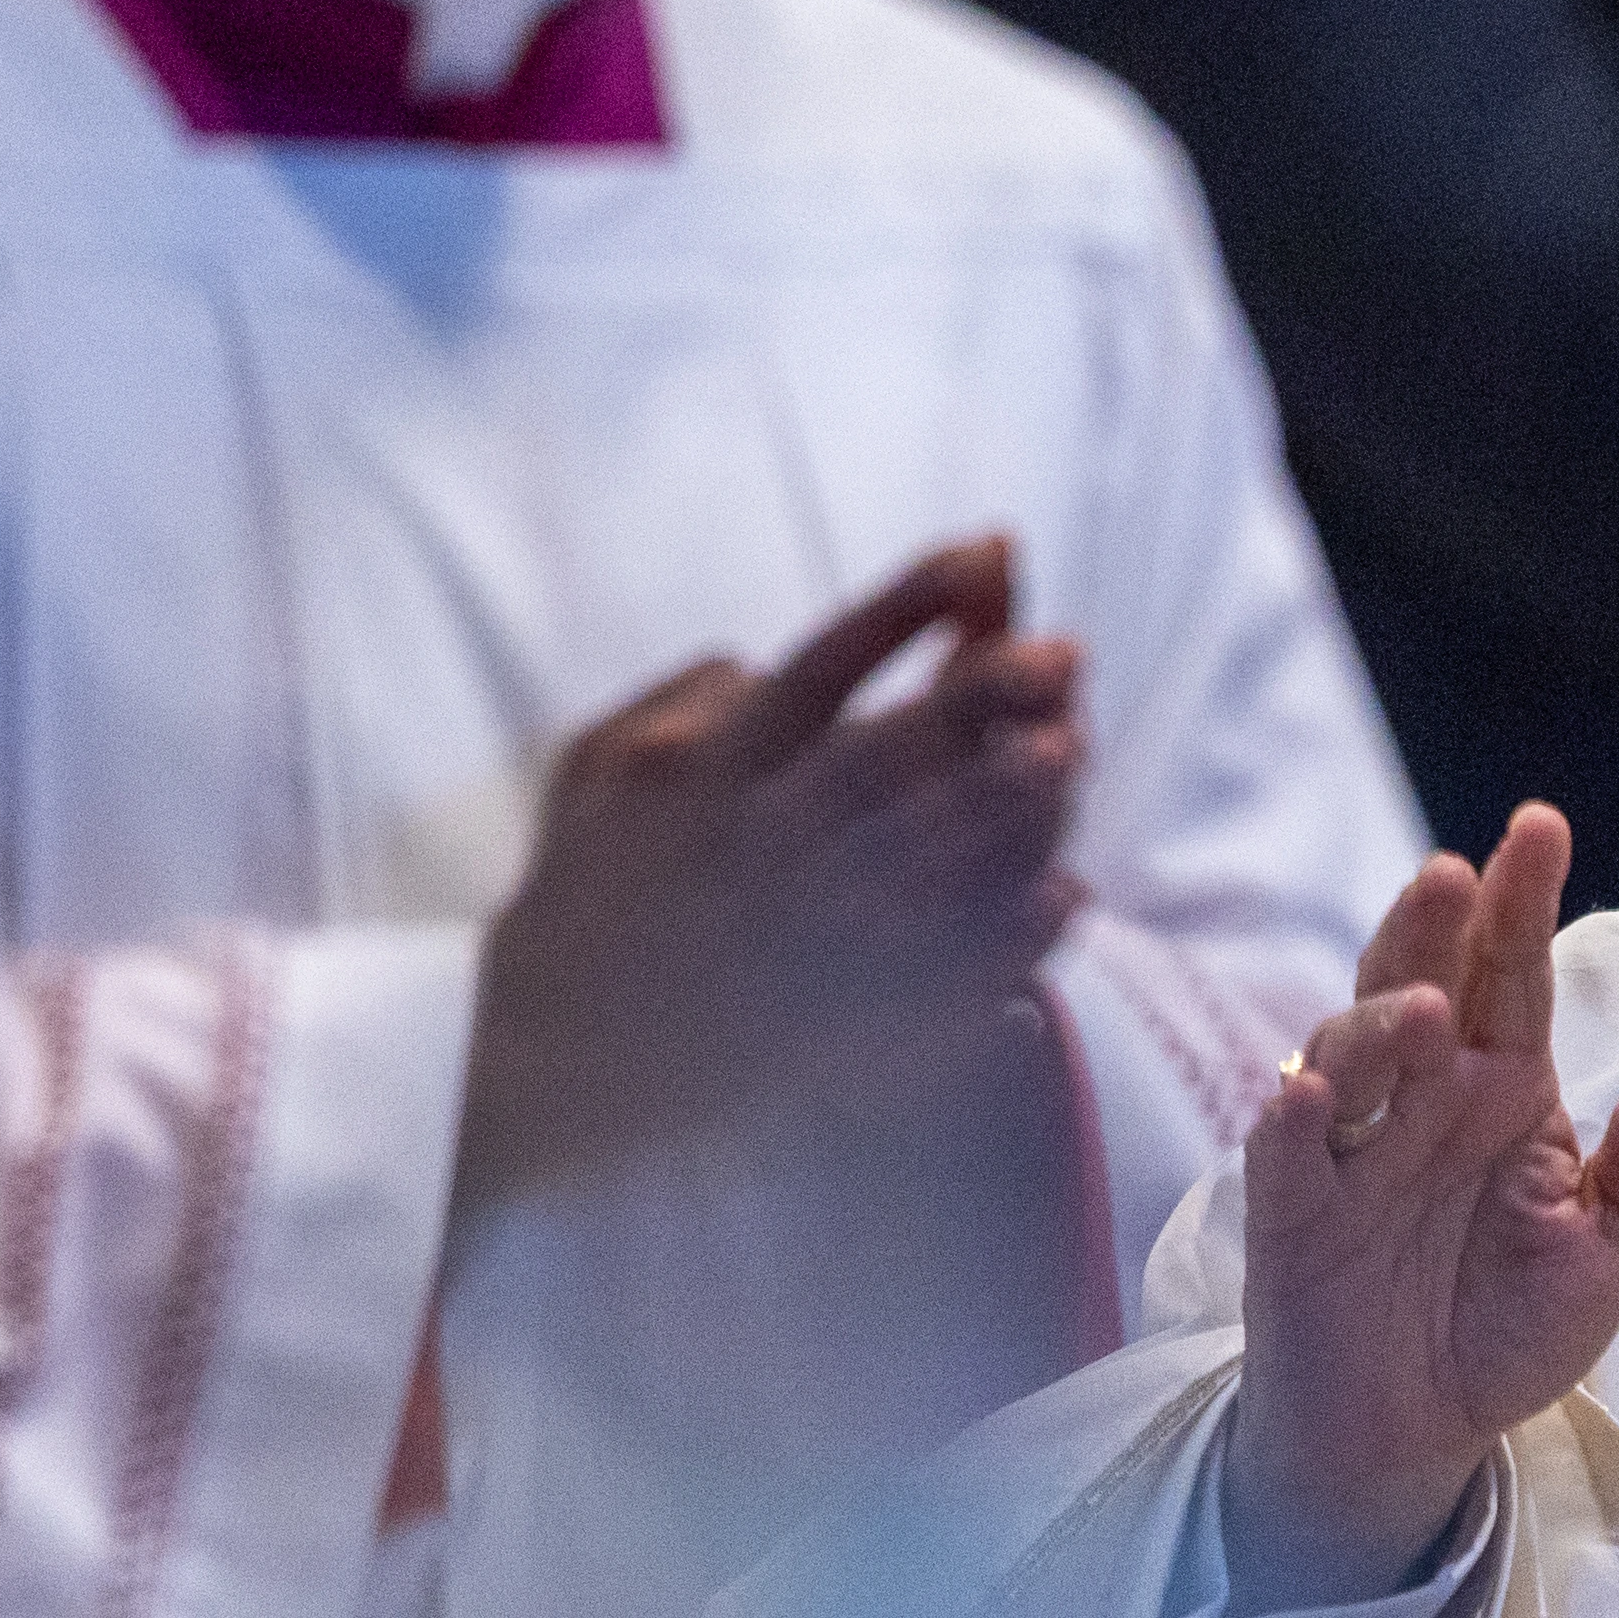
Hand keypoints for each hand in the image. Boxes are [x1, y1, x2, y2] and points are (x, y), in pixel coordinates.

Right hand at [460, 537, 1083, 1206]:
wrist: (546, 1066)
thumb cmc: (576, 904)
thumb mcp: (589, 774)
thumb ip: (677, 700)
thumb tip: (761, 659)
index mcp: (704, 774)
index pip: (820, 665)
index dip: (908, 604)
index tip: (985, 551)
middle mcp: (755, 845)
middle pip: (887, 751)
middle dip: (978, 695)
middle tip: (1065, 649)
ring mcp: (796, 936)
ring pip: (920, 855)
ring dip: (1001, 801)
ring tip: (1072, 750)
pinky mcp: (828, 1022)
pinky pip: (936, 971)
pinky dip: (1003, 933)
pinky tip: (1067, 891)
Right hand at [1219, 807, 1618, 1611]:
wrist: (1417, 1436)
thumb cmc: (1508, 1322)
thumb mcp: (1611, 1234)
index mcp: (1503, 1086)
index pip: (1512, 974)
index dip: (1519, 901)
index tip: (1538, 827)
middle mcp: (1422, 1098)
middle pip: (1419, 985)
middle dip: (1432, 928)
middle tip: (1455, 873)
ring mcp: (1351, 1150)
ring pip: (1348, 1055)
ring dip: (1376, 1022)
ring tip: (1422, 1007)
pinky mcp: (1292, 1218)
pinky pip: (1285, 1156)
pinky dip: (1293, 1119)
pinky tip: (1311, 1091)